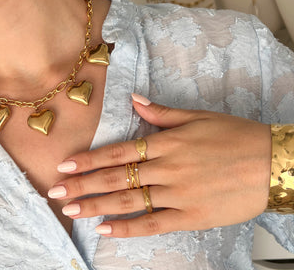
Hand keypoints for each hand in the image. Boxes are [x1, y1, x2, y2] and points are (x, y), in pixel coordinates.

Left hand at [48, 94, 271, 237]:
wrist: (273, 163)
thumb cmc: (235, 136)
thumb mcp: (197, 116)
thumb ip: (161, 113)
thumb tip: (134, 99)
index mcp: (166, 143)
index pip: (118, 152)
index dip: (90, 159)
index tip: (66, 165)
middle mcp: (166, 169)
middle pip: (116, 178)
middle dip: (83, 185)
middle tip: (57, 192)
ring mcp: (177, 194)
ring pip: (128, 201)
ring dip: (96, 206)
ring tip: (71, 210)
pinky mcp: (191, 216)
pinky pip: (153, 224)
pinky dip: (128, 228)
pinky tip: (106, 230)